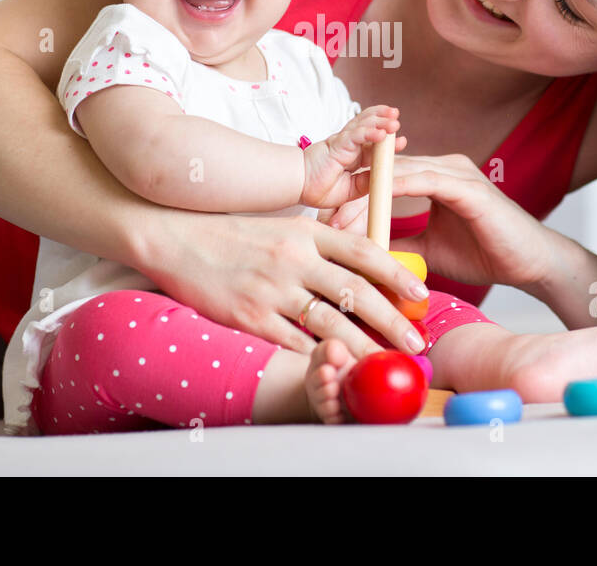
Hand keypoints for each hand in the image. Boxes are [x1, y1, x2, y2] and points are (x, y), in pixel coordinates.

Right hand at [132, 209, 428, 358]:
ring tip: (384, 365)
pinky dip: (316, 358)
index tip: (421, 296)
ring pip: (329, 324)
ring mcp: (271, 288)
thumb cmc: (233, 232)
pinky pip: (291, 343)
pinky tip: (334, 370)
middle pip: (356, 292)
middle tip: (416, 343)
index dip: (397, 275)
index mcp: (307, 232)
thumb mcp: (283, 225)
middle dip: (392, 321)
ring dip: (362, 348)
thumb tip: (364, 262)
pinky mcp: (249, 316)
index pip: (364, 251)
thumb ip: (321, 242)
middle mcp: (293, 258)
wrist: (175, 237)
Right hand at [299, 105, 406, 207]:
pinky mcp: (337, 144)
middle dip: (384, 121)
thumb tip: (383, 178)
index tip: (402, 141)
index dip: (388, 141)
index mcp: (353, 157)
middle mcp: (349, 146)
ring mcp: (343, 143)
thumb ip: (366, 183)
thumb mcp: (350, 190)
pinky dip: (368, 132)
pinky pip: (355, 136)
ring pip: (363, 126)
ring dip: (380, 121)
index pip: (374, 145)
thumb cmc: (318, 188)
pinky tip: (381, 132)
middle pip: (369, 128)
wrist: (298, 187)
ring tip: (394, 118)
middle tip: (397, 117)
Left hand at [327, 153, 552, 289]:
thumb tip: (366, 253)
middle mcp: (445, 167)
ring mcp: (457, 172)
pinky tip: (373, 204)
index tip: (327, 220)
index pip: (385, 179)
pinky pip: (425, 181)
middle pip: (387, 172)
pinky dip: (397, 190)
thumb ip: (401, 244)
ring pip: (400, 173)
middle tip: (322, 218)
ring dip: (367, 194)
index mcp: (436, 178)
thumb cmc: (488, 255)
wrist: (532, 264)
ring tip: (338, 216)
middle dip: (352, 195)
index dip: (355, 197)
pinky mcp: (468, 185)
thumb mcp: (430, 250)